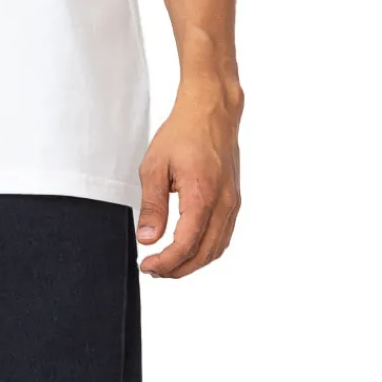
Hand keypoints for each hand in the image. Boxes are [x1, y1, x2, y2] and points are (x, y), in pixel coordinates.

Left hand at [137, 79, 242, 279]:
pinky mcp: (234, 200)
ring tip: (168, 263)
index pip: (186, 244)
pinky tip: (189, 249)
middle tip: (154, 269)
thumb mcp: (155, 167)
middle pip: (204, 253)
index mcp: (202, 195)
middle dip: (178, 269)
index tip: (147, 265)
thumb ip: (152, 206)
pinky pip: (224, 235)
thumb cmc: (183, 133)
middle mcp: (224, 203)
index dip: (166, 262)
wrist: (212, 111)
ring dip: (193, 263)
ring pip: (217, 248)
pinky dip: (207, 249)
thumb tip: (148, 238)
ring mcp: (232, 203)